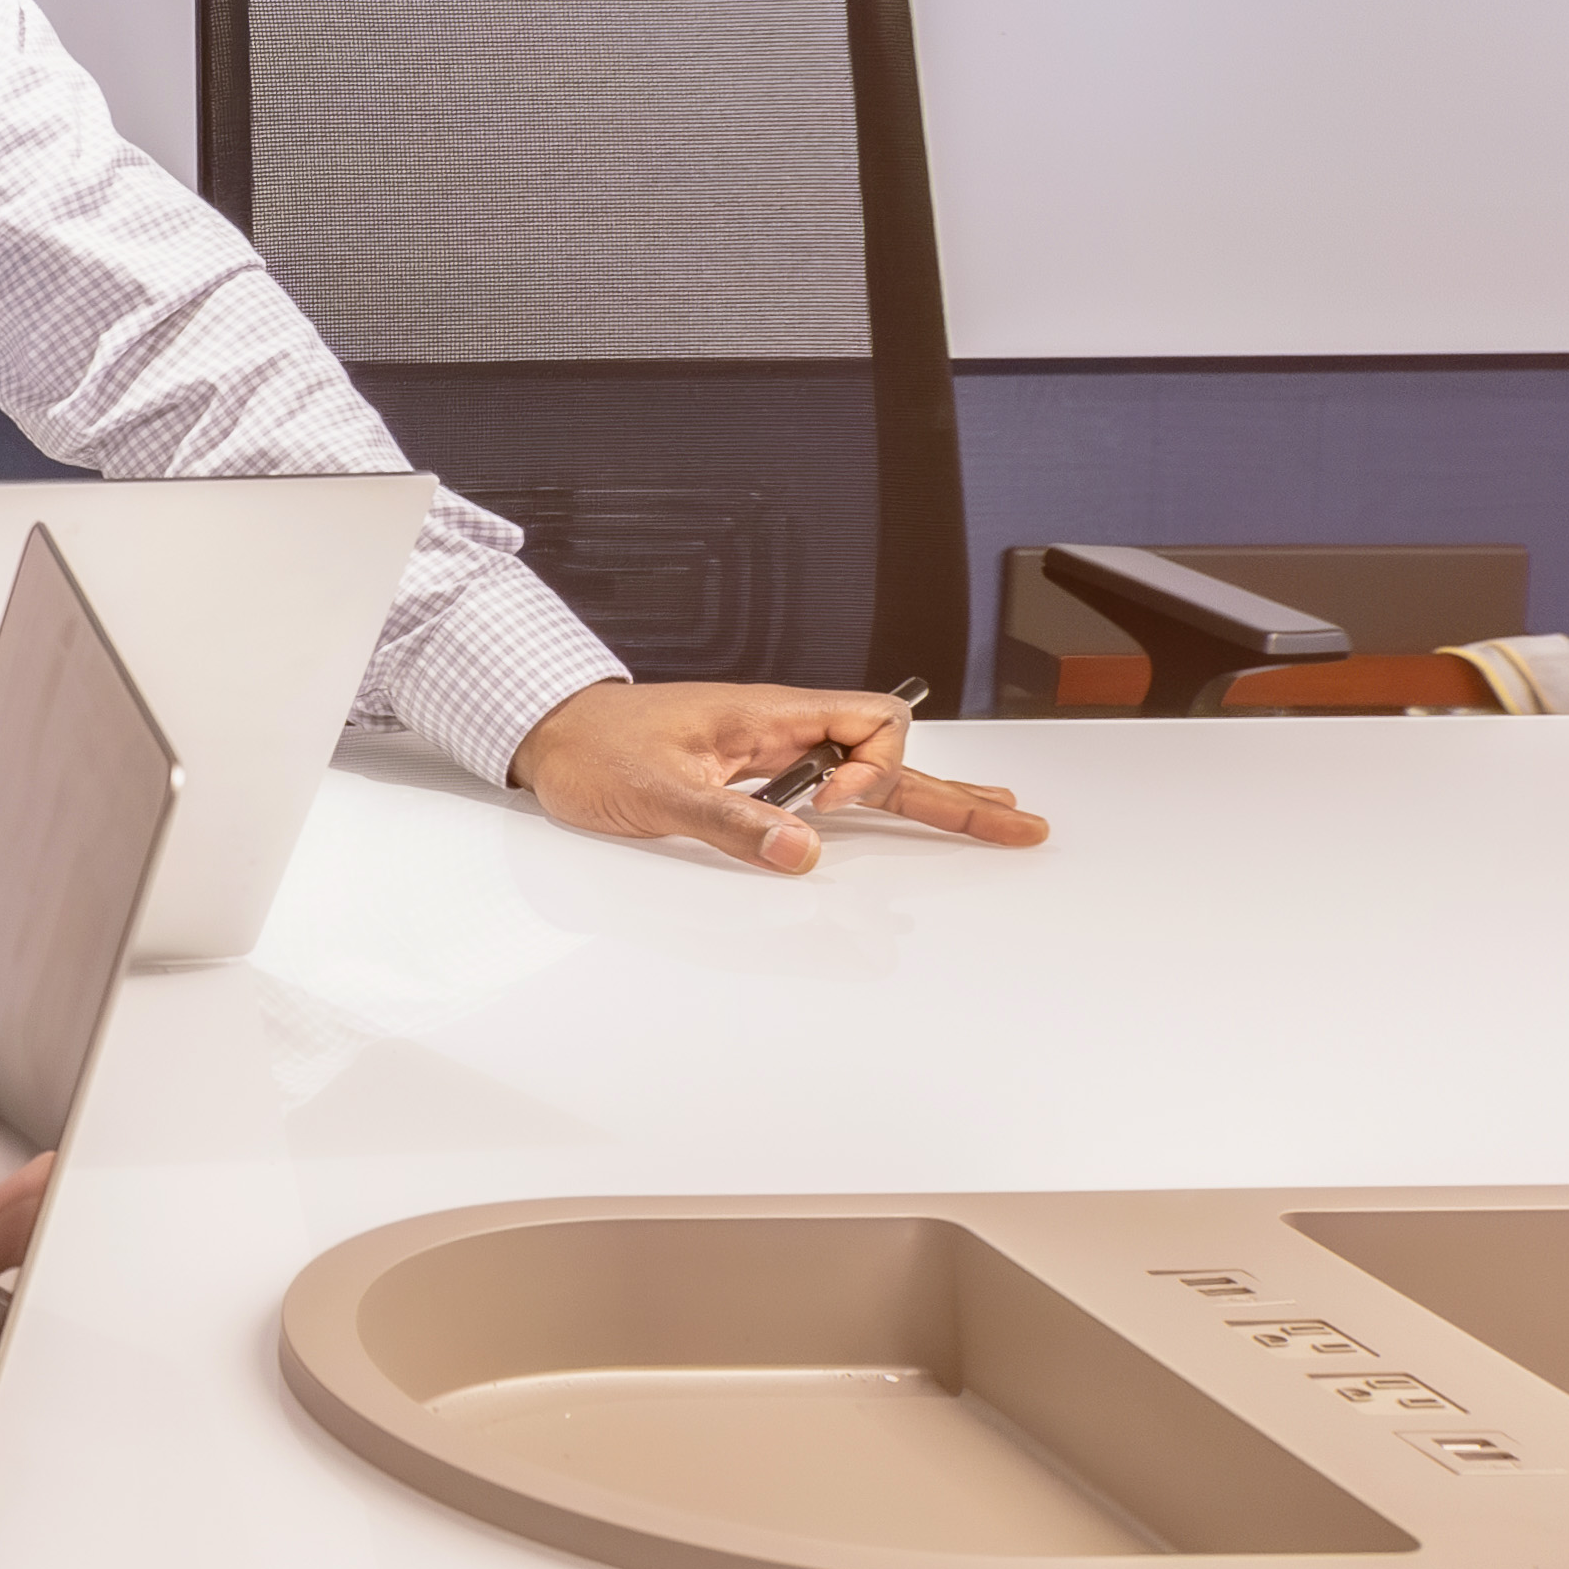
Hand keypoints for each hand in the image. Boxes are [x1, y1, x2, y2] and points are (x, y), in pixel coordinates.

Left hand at [510, 679, 1051, 873]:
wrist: (548, 732)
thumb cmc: (594, 747)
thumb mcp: (657, 790)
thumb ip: (728, 821)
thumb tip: (802, 852)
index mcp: (770, 716)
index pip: (870, 726)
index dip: (871, 771)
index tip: (827, 810)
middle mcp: (784, 731)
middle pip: (892, 757)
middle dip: (956, 791)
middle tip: (1019, 822)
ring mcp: (775, 755)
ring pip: (872, 775)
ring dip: (934, 798)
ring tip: (997, 820)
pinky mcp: (756, 778)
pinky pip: (832, 792)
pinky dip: (880, 807)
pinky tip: (911, 821)